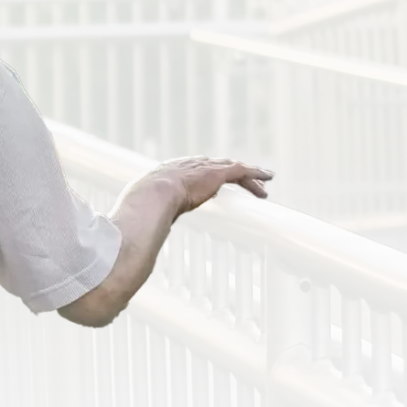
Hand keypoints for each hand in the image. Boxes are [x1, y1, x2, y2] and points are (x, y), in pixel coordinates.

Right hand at [138, 156, 273, 213]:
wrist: (151, 197)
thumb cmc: (141, 210)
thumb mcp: (140, 214)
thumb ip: (144, 222)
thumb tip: (138, 239)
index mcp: (164, 174)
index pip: (186, 172)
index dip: (199, 178)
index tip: (208, 187)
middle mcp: (183, 166)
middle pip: (211, 168)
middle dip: (225, 176)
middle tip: (238, 186)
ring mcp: (200, 169)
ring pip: (229, 170)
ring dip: (246, 180)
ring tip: (261, 189)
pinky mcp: (216, 173)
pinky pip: (241, 171)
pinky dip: (255, 173)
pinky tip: (269, 178)